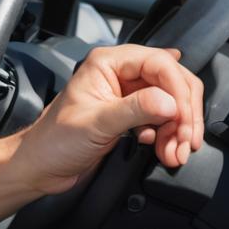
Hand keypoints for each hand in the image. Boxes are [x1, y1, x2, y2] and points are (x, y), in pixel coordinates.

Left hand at [19, 45, 204, 195]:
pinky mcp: (131, 114)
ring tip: (175, 153)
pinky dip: (169, 135)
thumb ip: (134, 110)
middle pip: (172, 81)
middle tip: (186, 140)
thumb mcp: (96, 124)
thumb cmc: (55, 141)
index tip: (184, 118)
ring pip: (171, 102)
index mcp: (106, 63)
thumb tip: (170, 102)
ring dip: (179, 129)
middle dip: (184, 113)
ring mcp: (126, 94)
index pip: (159, 63)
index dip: (178, 90)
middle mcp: (119, 73)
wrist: (42, 165)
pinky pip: (163, 118)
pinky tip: (163, 150)